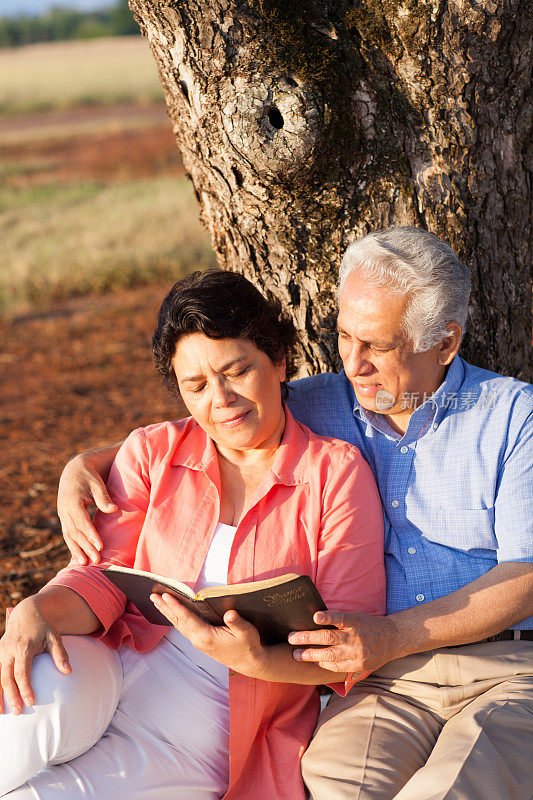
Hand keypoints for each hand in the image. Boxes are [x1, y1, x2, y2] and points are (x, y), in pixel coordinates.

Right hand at [0, 598, 70, 714]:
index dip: (25, 688)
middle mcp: (9, 650)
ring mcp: (1, 651)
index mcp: (23, 647)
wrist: (27, 612)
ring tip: (3, 712)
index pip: (22, 672)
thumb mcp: (54, 637)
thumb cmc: (43, 627)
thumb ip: (60, 654)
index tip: (30, 702)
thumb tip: (68, 671)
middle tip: (18, 712)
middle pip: (7, 677)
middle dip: (12, 696)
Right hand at [57, 453, 116, 564]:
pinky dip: (73, 546)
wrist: (74, 470)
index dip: (91, 535)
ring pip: (69, 536)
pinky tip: (78, 557)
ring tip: (85, 564)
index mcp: (72, 501)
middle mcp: (64, 510)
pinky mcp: (65, 518)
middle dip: (86, 547)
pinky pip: (68, 534)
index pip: (82, 522)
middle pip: (75, 532)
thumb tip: (113, 510)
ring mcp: (63, 515)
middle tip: (97, 560)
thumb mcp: (97, 483)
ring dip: (77, 550)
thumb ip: (103, 497)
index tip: (101, 546)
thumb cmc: (89, 476)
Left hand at [151, 593, 266, 678]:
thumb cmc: (248, 645)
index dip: (176, 606)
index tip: (166, 596)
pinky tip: (172, 612)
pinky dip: (175, 617)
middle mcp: (198, 640)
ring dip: (168, 612)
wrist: (248, 662)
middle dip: (166, 608)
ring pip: (179, 624)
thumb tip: (230, 613)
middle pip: (178, 621)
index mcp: (206, 637)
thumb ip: (237, 623)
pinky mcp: (200, 641)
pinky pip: (183, 627)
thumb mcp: (247, 632)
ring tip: (157, 601)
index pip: (187, 619)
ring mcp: (198, 641)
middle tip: (153, 595)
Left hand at [288, 611, 394, 674]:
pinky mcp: (358, 665)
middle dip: (308, 639)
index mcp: (355, 622)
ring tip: (297, 654)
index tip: (315, 616)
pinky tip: (315, 662)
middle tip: (291, 638)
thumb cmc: (369, 625)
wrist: (392, 639)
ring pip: (330, 655)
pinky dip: (325, 664)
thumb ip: (339, 620)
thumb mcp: (357, 617)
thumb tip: (314, 620)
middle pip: (329, 638)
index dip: (327, 617)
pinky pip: (337, 667)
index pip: (340, 618)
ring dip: (311, 655)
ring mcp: (357, 653)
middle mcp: (355, 637)